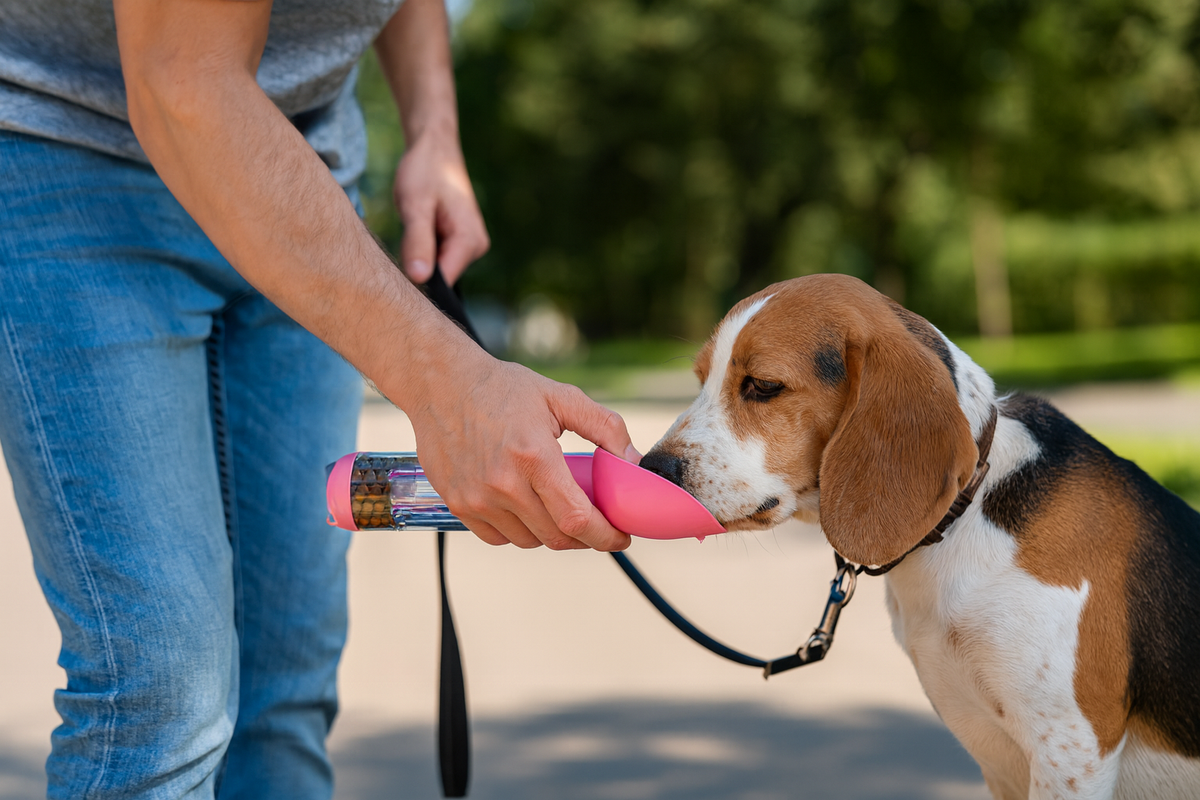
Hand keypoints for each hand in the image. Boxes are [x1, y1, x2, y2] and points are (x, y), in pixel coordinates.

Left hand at [394, 128, 488, 285]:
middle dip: (417, 267)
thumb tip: (418, 279)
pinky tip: (413, 232)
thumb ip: (418, 242)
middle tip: (398, 244)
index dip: (418, 279)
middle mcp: (476, 247)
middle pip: (441, 278)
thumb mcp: (415, 206)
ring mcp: (469, 245)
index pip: (444, 282)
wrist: (434, 148)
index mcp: (469, 241)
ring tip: (407, 231)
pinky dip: (421, 250)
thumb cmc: (424, 171)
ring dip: (418, 256)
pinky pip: (438, 258)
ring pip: (437, 268)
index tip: (396, 269)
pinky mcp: (459, 242)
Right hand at [407, 356, 640, 550]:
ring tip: (559, 509)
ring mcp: (477, 498)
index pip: (577, 518)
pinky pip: (499, 538)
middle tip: (597, 524)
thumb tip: (634, 461)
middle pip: (557, 537)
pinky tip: (526, 508)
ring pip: (529, 541)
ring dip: (551, 533)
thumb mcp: (561, 397)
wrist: (442, 384)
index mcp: (534, 456)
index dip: (606, 536)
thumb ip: (605, 426)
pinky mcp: (458, 505)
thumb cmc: (504, 388)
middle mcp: (503, 484)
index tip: (621, 537)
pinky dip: (519, 531)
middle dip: (586, 538)